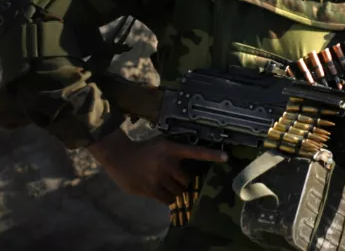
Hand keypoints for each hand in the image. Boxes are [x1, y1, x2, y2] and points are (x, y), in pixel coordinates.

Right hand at [88, 129, 227, 203]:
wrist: (118, 155)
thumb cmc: (142, 151)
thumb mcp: (160, 146)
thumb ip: (174, 155)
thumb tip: (190, 167)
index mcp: (170, 148)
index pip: (195, 151)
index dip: (211, 155)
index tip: (226, 157)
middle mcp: (167, 162)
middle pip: (186, 179)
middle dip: (182, 181)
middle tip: (173, 179)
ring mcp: (159, 176)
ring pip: (178, 190)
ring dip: (174, 190)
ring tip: (163, 184)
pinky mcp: (151, 188)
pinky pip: (168, 199)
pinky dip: (168, 198)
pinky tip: (161, 192)